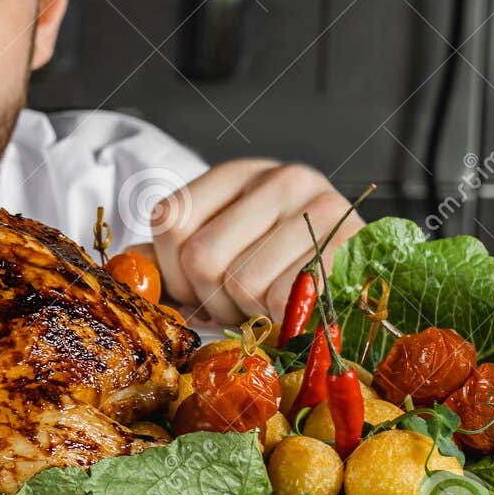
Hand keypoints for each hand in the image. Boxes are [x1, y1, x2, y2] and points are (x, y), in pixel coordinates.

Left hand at [146, 159, 364, 325]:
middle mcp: (280, 178)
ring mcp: (319, 208)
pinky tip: (297, 308)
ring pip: (242, 283)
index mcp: (237, 174)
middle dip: (211, 298)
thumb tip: (128, 268)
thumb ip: (171, 256)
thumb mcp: (224, 246)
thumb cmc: (280, 267)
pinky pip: (286, 300)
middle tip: (236, 303)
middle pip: (202, 256)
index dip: (173, 269)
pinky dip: (283, 320)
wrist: (365, 278)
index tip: (195, 286)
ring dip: (249, 312)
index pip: (170, 219)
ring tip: (269, 302)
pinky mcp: (350, 247)